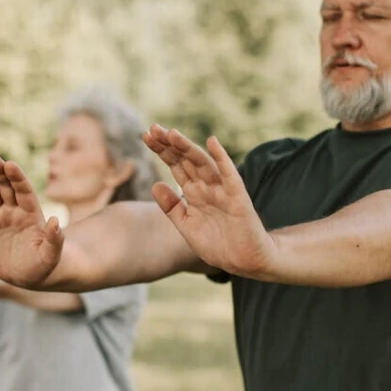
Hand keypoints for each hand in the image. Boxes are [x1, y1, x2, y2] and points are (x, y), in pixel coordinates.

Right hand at [0, 155, 62, 287]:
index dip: (17, 178)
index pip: (24, 191)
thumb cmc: (42, 266)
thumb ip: (54, 239)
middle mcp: (15, 210)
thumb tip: (54, 221)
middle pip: (6, 186)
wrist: (24, 277)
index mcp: (31, 214)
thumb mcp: (50, 256)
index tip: (10, 165)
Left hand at [142, 125, 274, 277]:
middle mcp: (207, 187)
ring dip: (188, 148)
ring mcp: (222, 190)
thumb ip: (171, 207)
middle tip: (153, 129)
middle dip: (170, 144)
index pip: (176, 165)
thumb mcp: (187, 226)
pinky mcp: (238, 197)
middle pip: (186, 160)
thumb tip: (155, 185)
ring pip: (203, 164)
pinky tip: (212, 142)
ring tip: (171, 134)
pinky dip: (222, 159)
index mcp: (194, 193)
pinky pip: (229, 175)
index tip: (145, 136)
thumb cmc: (217, 244)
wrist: (244, 262)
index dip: (162, 151)